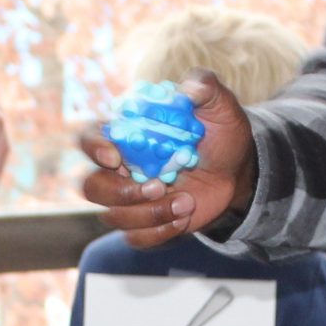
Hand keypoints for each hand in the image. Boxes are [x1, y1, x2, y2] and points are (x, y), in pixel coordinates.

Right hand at [75, 72, 257, 249]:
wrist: (237, 172)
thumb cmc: (221, 135)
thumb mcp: (220, 106)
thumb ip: (205, 87)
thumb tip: (189, 89)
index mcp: (126, 135)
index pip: (88, 139)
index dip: (94, 149)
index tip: (116, 156)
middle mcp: (120, 168)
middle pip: (91, 187)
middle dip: (120, 193)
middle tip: (158, 187)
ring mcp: (131, 199)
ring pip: (112, 217)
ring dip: (148, 214)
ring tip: (185, 203)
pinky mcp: (146, 223)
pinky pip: (135, 238)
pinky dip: (158, 233)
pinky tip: (183, 218)